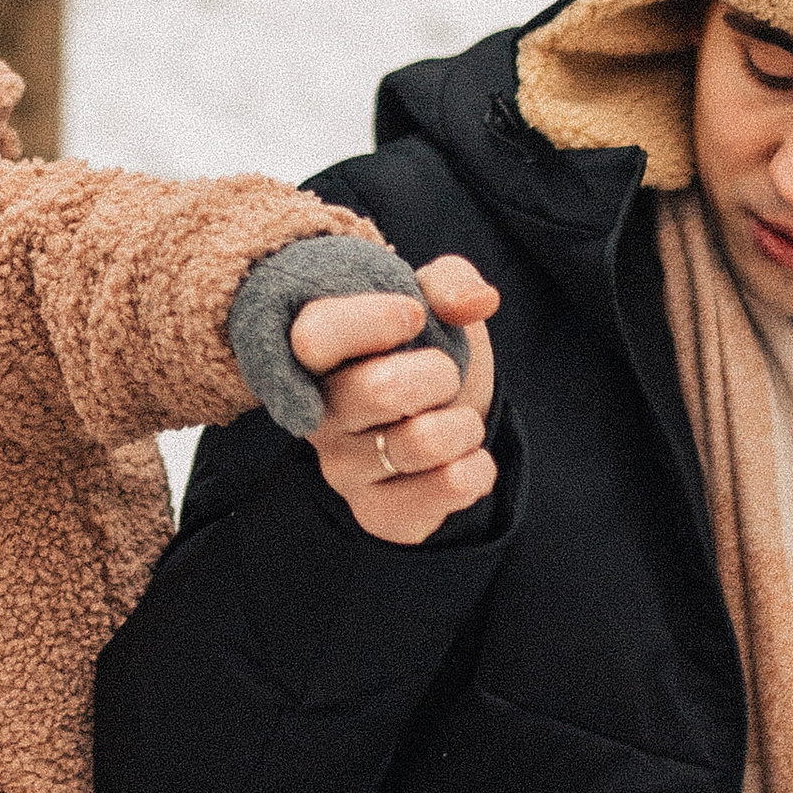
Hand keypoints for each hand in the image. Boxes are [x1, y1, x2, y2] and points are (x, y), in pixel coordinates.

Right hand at [288, 255, 498, 545]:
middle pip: (381, 390)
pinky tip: (467, 460)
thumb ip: (448, 281)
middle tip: (444, 375)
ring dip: (464, 424)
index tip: (414, 316)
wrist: (437, 420)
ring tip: (458, 420)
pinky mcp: (375, 510)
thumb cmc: (421, 351)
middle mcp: (317, 412)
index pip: (315, 337)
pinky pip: (443, 491)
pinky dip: (476, 470)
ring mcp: (342, 466)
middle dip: (439, 374)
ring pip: (421, 442)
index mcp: (315, 352)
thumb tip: (477, 301)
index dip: (374, 321)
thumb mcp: (430, 301)